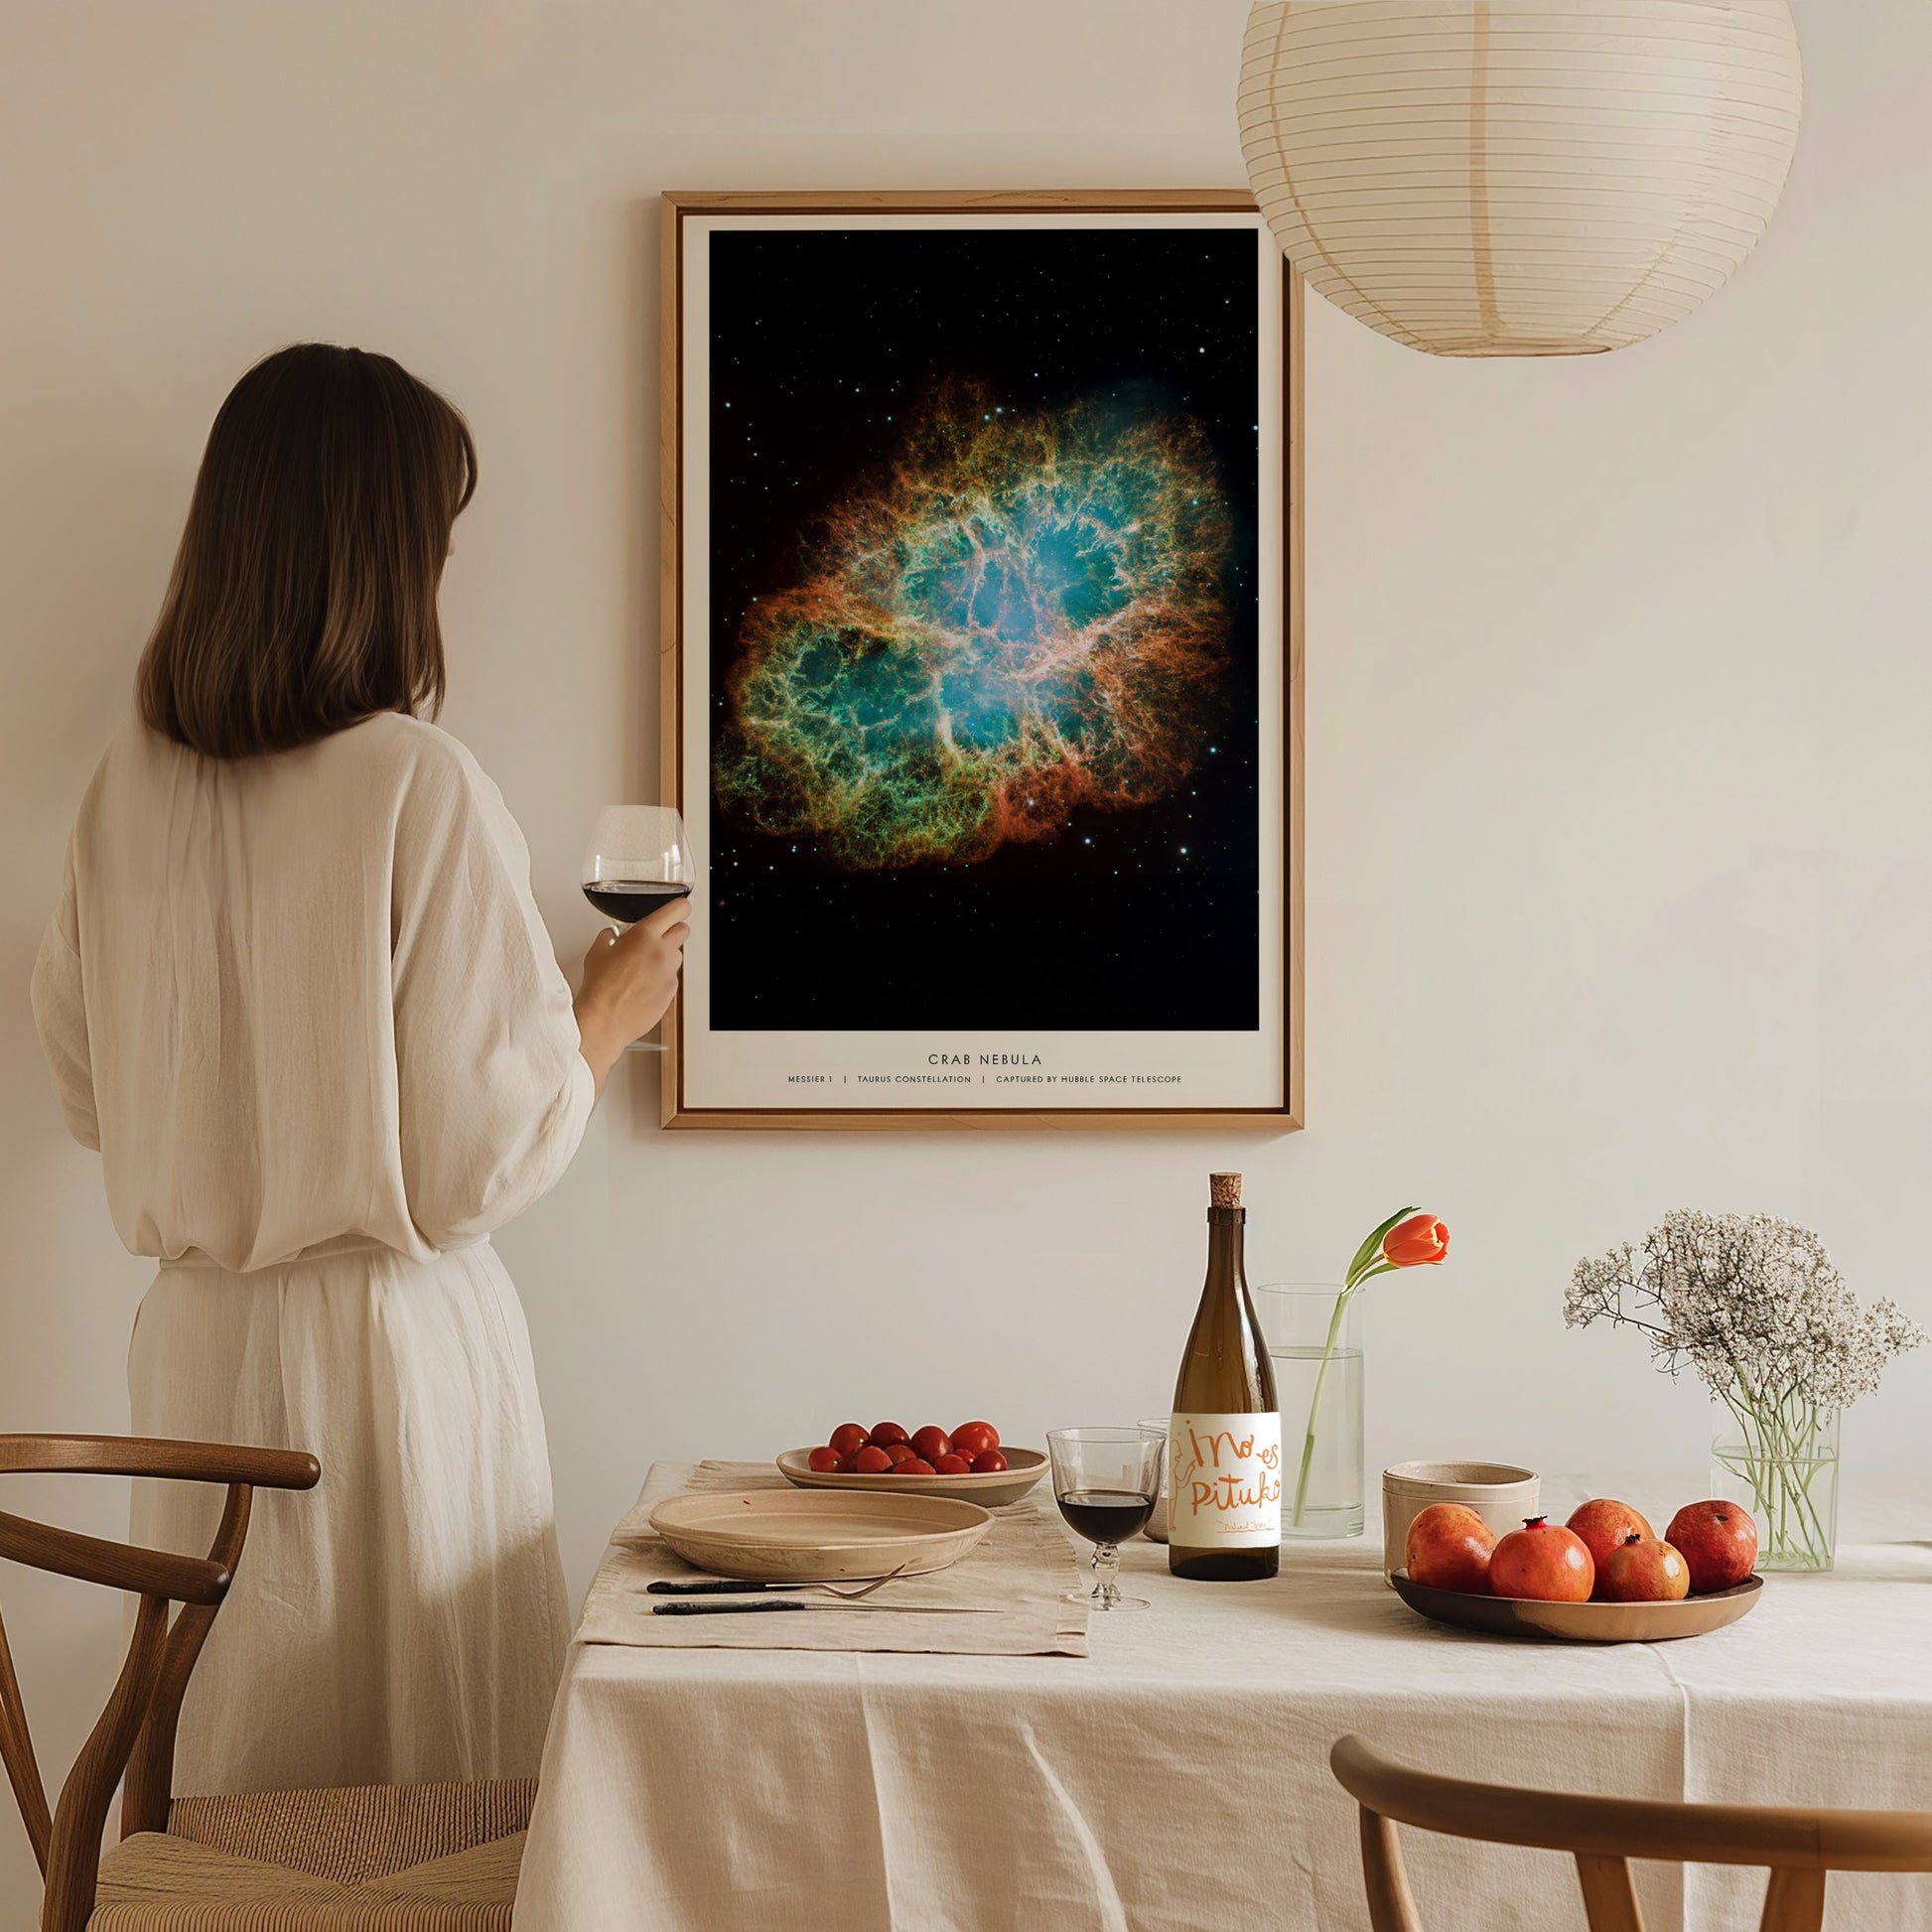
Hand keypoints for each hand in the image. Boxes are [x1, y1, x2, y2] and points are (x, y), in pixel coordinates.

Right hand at [574, 895, 690, 1095]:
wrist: (605, 1020)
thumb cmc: (600, 988)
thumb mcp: (597, 952)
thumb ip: (609, 937)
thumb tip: (612, 936)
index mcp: (645, 935)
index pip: (678, 909)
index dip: (679, 908)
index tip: (677, 909)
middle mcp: (662, 952)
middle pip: (683, 930)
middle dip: (672, 930)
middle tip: (657, 938)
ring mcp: (669, 973)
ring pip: (677, 956)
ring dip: (666, 956)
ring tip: (643, 966)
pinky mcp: (672, 992)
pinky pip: (672, 978)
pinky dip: (662, 978)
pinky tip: (643, 985)